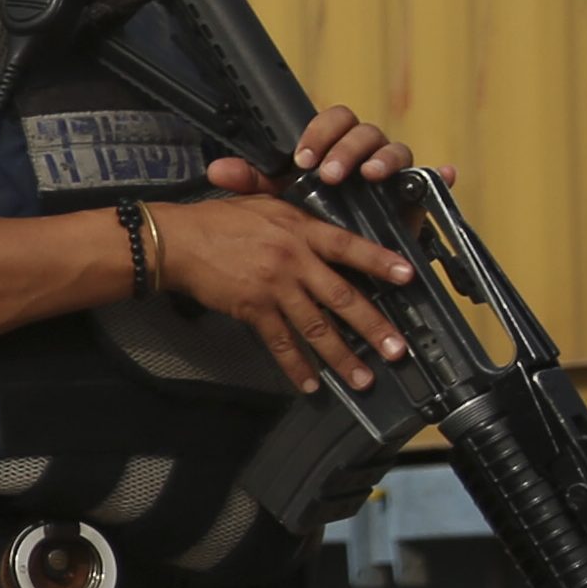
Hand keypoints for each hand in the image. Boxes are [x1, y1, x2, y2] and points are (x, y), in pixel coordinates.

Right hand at [147, 195, 418, 391]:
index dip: (379, 261)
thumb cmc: (219, 219)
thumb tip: (326, 223)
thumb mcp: (263, 202)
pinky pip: (280, 343)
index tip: (409, 276)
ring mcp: (274, 288)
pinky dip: (296, 366)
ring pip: (316, 327)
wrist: (177, 242)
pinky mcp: (253, 309)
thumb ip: (297, 216)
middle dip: (373, 325)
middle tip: (397, 350)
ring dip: (342, 356)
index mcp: (300, 230)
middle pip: (341, 297)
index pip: (348, 246)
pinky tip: (310, 384)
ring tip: (363, 378)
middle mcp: (293, 260)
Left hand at [202, 103, 453, 197]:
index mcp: (336, 145)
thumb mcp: (280, 201)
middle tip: (332, 173)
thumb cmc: (312, 217)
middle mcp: (366, 153)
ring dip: (384, 159)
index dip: (320, 133)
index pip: (334, 120)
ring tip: (372, 176)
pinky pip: (432, 179)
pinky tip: (443, 175)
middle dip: (347, 149)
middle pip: (365, 132)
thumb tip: (217, 171)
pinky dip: (439, 176)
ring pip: (397, 149)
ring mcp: (394, 172)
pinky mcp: (415, 195)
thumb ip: (253, 183)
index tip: (303, 158)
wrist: (338, 253)